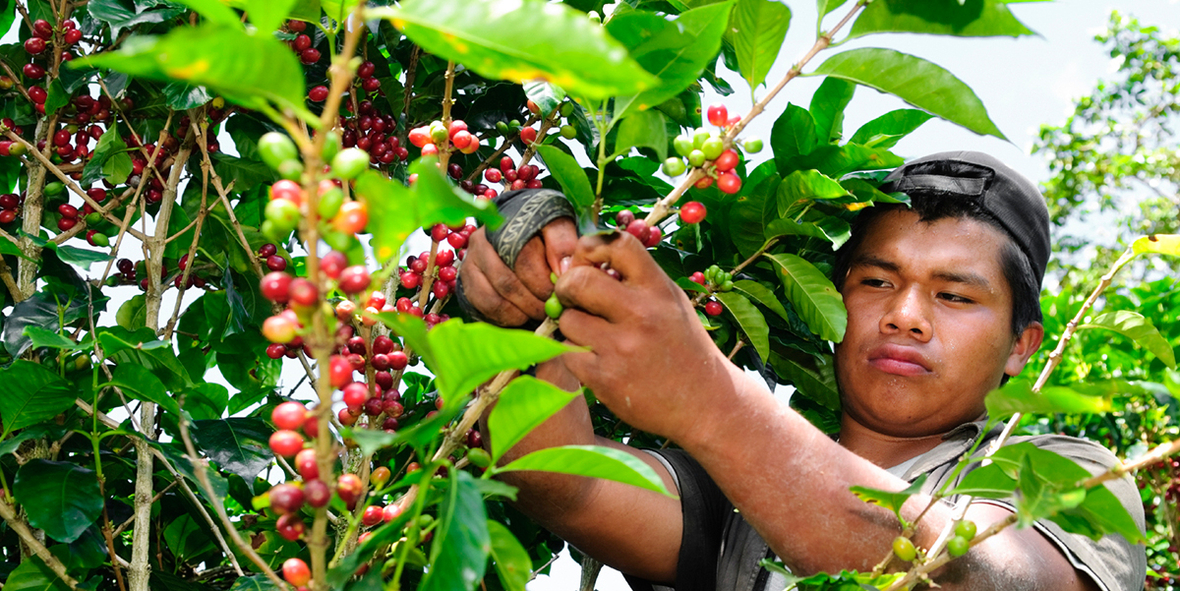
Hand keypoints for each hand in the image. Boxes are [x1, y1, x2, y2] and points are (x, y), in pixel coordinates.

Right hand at [459, 218, 577, 326]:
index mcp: (505, 224)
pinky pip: (485, 308)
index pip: (522, 258)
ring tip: (538, 312)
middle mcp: (481, 241)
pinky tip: (521, 314)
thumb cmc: (540, 232)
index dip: (543, 280)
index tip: (559, 292)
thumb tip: (563, 269)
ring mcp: (470, 263)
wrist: (515, 236)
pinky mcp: (466, 283)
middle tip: (551, 308)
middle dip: (534, 301)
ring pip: (494, 299)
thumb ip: (563, 243)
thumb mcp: (556, 228)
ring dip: (520, 312)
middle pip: (507, 282)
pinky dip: (506, 317)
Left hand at [554, 232, 736, 439]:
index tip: (588, 263)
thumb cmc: (681, 346)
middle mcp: (641, 314)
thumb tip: (579, 262)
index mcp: (659, 289)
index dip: (590, 248)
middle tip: (573, 298)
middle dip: (567, 287)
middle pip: (577, 281)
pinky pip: (567, 353)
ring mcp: (622, 348)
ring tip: (593, 336)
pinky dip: (574, 354)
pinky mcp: (605, 378)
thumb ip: (633, 280)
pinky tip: (596, 360)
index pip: (616, 243)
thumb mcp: (669, 302)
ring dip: (572, 326)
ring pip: (567, 320)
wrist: (705, 404)